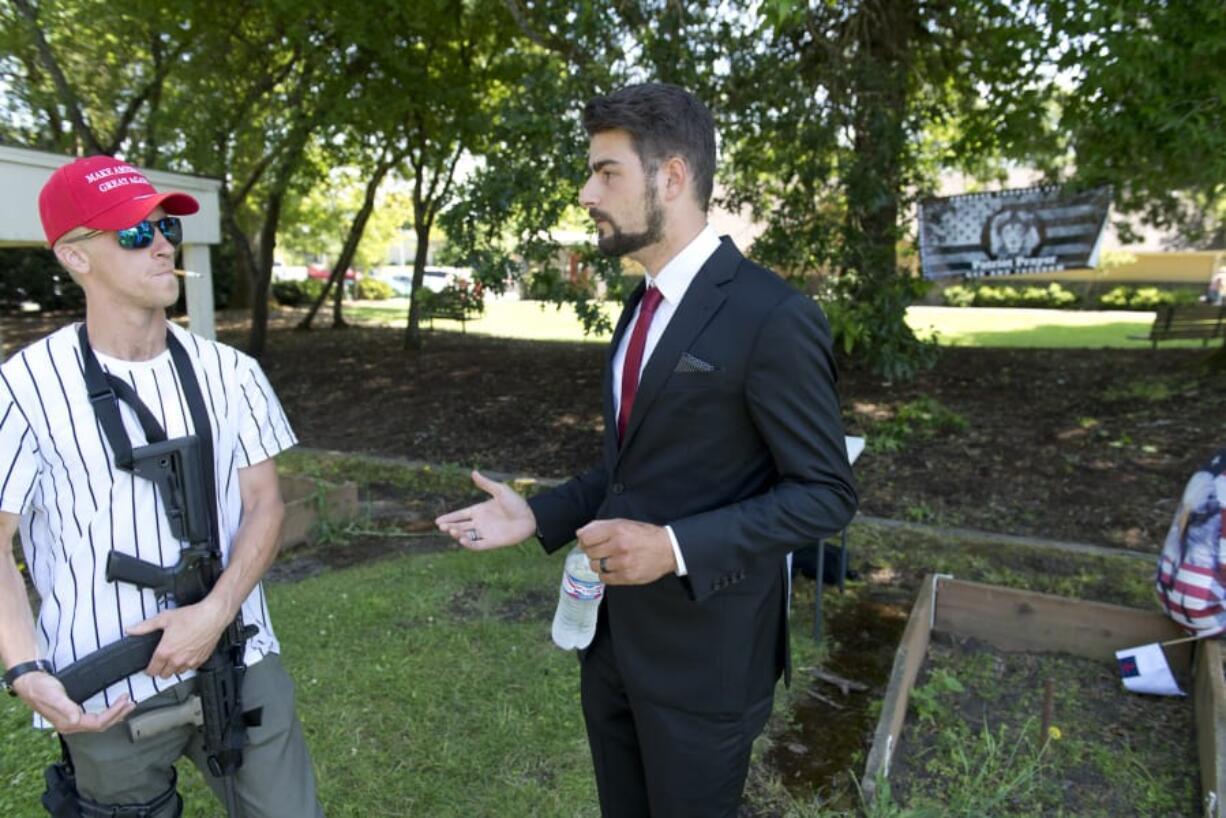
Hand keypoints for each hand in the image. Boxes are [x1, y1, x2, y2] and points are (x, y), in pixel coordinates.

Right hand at [12, 671, 133, 733]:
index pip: (97, 723)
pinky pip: (93, 718)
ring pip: (98, 723)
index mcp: (68, 723)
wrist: (28, 682)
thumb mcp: (53, 695)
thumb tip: (76, 718)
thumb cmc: (40, 687)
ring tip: (127, 706)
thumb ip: (65, 707)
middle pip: (100, 725)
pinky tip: (112, 708)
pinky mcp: (72, 714)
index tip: (125, 700)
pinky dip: (106, 713)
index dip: (113, 713)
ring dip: (115, 715)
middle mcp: (70, 724)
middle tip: (132, 703)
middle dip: (118, 715)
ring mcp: (71, 720)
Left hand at [127, 599, 228, 678]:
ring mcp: (190, 661)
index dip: (148, 669)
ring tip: (175, 656)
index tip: (150, 666)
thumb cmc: (191, 616)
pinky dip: (188, 664)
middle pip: (164, 675)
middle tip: (162, 660)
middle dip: (161, 669)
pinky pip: (191, 668)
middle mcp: (177, 660)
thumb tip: (131, 629)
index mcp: (165, 652)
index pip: (152, 671)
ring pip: (178, 673)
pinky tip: (188, 653)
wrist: (212, 616)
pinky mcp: (201, 660)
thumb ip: (145, 626)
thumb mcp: (164, 618)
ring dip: (175, 667)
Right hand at [436, 470, 536, 550]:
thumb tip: (473, 472)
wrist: (531, 517)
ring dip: (457, 534)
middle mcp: (480, 523)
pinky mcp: (491, 542)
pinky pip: (477, 545)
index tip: (438, 521)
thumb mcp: (500, 491)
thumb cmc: (517, 503)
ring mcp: (485, 533)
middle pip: (460, 526)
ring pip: (466, 536)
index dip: (449, 518)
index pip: (460, 515)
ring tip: (451, 530)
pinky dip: (468, 544)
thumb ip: (486, 484)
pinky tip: (461, 539)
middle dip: (450, 526)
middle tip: (441, 526)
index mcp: (480, 510)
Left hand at [576, 519, 675, 585]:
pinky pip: (604, 578)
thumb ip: (600, 526)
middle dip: (592, 551)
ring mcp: (623, 563)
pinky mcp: (627, 576)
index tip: (588, 542)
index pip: (586, 538)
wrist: (667, 549)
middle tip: (602, 550)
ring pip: (595, 566)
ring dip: (599, 563)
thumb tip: (580, 534)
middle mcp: (619, 546)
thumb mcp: (623, 523)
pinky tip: (613, 568)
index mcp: (617, 529)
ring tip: (609, 559)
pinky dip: (605, 574)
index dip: (584, 540)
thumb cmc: (644, 535)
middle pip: (589, 552)